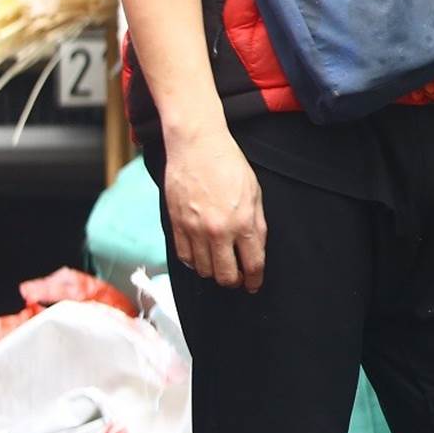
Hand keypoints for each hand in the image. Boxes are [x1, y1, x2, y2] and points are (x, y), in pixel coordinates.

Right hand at [164, 125, 266, 292]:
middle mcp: (218, 231)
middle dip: (235, 281)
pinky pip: (184, 257)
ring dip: (214, 272)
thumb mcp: (255, 193)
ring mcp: (194, 230)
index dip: (255, 280)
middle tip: (238, 277)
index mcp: (243, 222)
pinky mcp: (176, 226)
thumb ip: (257, 224)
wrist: (197, 147)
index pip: (252, 264)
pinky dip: (194, 262)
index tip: (254, 285)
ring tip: (220, 264)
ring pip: (204, 270)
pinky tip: (201, 256)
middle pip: (226, 276)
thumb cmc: (229, 165)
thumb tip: (256, 249)